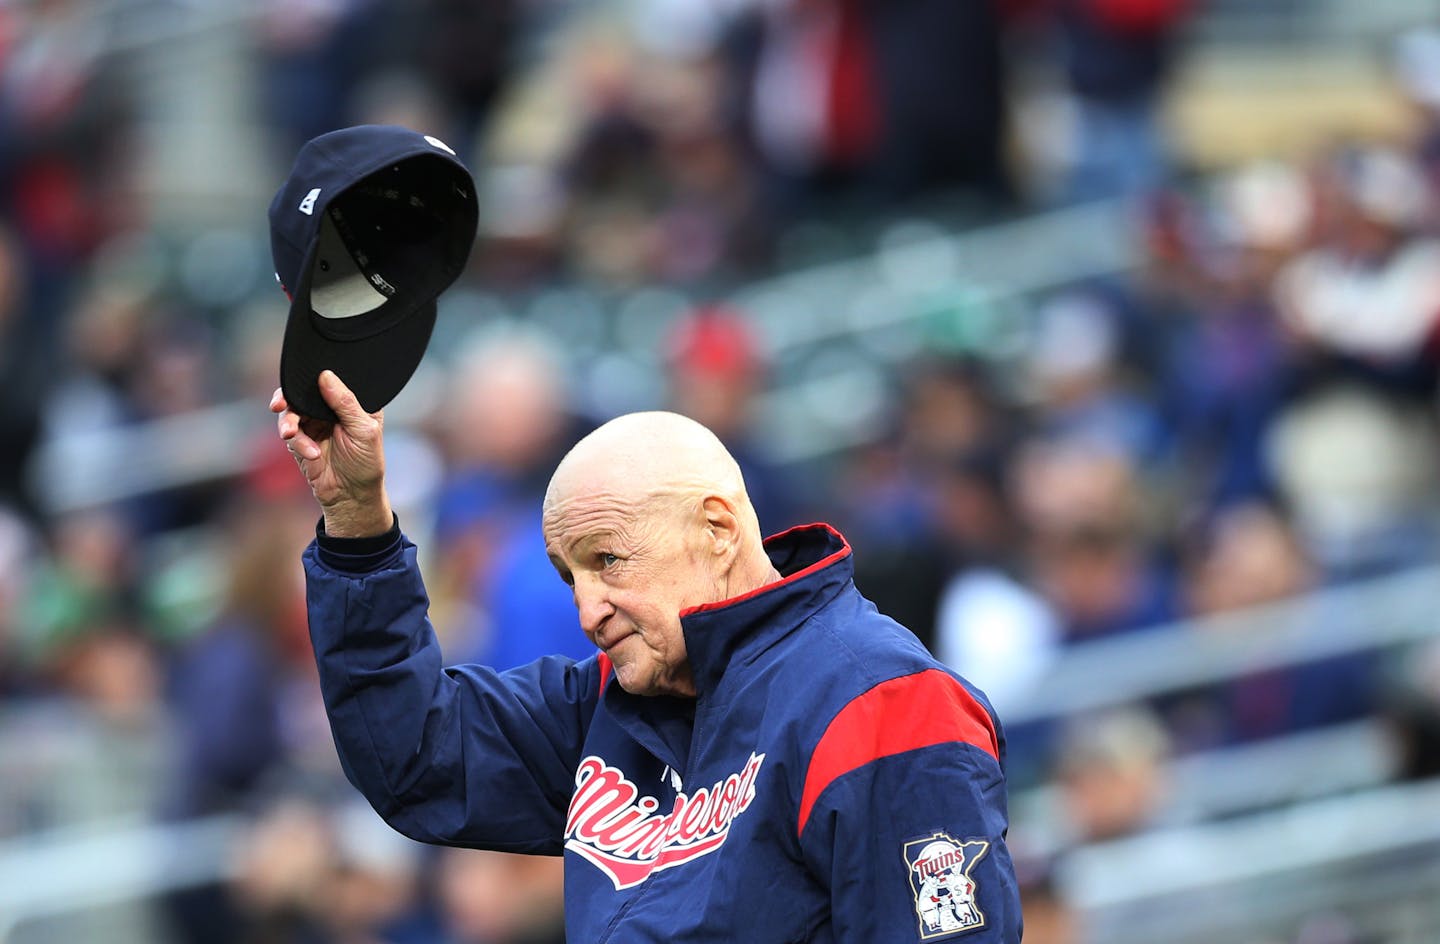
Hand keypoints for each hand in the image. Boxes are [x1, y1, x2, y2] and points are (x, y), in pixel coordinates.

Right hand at [271, 370, 393, 536]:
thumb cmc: (366, 463)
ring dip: (288, 422)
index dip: (314, 375)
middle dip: (287, 396)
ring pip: (291, 411)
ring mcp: (313, 423)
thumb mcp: (364, 431)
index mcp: (351, 400)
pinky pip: (290, 433)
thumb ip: (345, 403)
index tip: (301, 377)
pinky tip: (311, 453)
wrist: (352, 496)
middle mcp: (329, 408)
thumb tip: (325, 376)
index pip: (331, 379)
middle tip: (279, 404)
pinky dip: (296, 442)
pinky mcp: (300, 440)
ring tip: (290, 434)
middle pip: (303, 391)